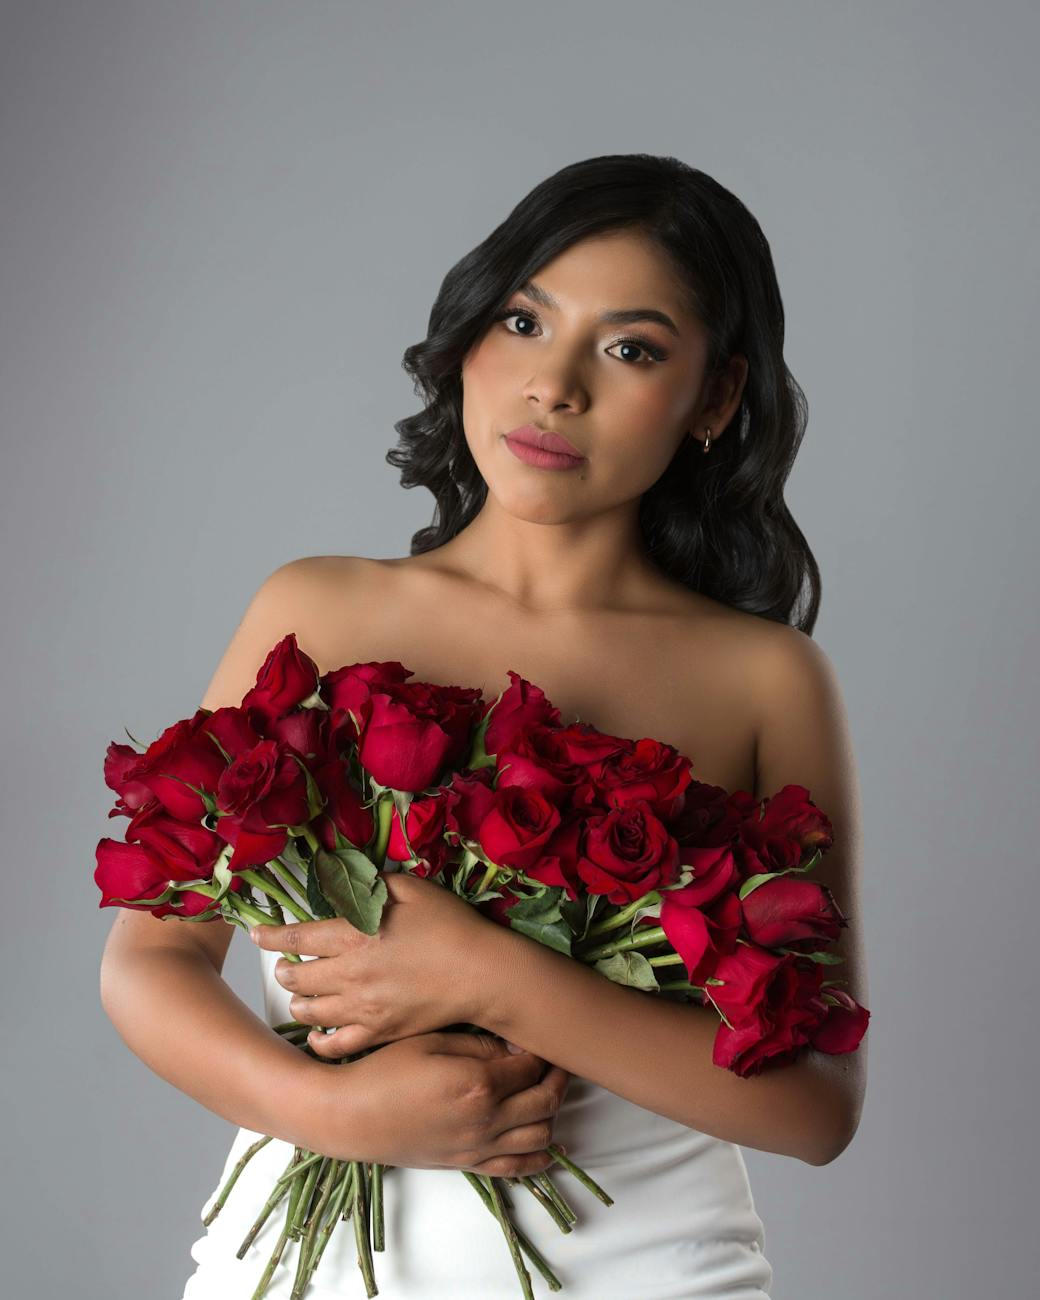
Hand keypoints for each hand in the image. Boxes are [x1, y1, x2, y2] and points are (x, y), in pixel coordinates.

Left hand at [250, 871, 510, 1056]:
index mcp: (355, 935)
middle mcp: (351, 974)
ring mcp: (363, 1008)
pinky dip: (320, 1043)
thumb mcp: (412, 889)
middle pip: (298, 976)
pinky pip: (337, 1046)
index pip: (299, 936)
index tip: (257, 934)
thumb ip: (375, 884)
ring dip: (298, 1001)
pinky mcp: (380, 1032)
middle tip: (283, 966)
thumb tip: (352, 884)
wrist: (482, 974)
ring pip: (311, 1011)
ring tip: (299, 994)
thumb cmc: (451, 926)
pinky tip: (318, 1036)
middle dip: (284, 970)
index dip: (272, 936)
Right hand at [312, 1030, 571, 1174]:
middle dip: (557, 1078)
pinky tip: (542, 1140)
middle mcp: (486, 1120)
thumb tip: (515, 1048)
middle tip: (553, 1060)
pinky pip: (517, 1168)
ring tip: (544, 1091)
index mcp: (478, 1084)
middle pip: (546, 1101)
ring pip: (541, 1137)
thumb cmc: (385, 1070)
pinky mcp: (467, 1164)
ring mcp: (478, 1147)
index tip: (536, 1035)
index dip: (541, 1050)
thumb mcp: (431, 1041)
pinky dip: (538, 1155)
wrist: (350, 1116)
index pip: (532, 1066)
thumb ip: (478, 1044)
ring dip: (552, 1113)